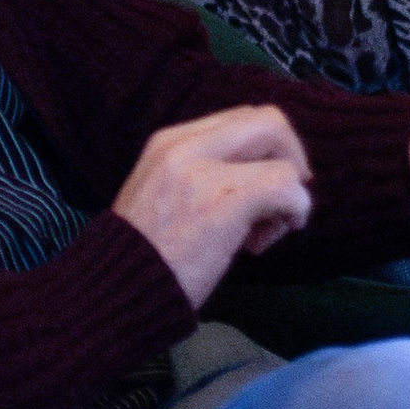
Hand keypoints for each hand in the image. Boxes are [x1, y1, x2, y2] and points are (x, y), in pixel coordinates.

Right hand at [112, 105, 313, 311]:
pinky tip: (261, 243)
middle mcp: (186, 146)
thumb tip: (254, 175)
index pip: (240, 118)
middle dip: (291, 158)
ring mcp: (205, 172)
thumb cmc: (141, 254)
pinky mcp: (225, 202)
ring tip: (259, 235)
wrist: (116, 290)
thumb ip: (200, 174)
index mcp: (170, 142)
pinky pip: (286, 188)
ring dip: (288, 199)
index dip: (265, 148)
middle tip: (283, 199)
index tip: (263, 184)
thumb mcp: (160, 193)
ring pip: (285, 159)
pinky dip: (293, 213)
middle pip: (269, 121)